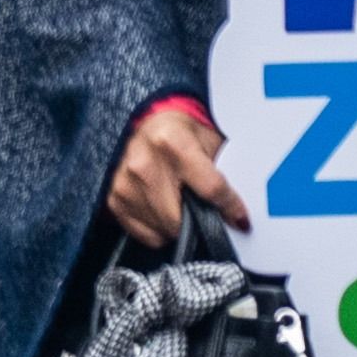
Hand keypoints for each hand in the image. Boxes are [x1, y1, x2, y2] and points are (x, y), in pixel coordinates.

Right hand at [106, 94, 236, 250]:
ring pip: (165, 231)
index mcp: (173, 143)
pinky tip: (160, 208)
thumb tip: (241, 206)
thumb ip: (224, 168)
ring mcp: (125, 185)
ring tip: (179, 203)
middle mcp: (145, 164)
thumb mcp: (206, 138)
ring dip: (178, 225)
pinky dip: (158, 229)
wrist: (139, 120)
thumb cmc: (176, 130)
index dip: (231, 208)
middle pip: (183, 219)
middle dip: (198, 220)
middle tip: (202, 209)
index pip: (212, 189)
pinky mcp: (114, 200)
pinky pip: (147, 235)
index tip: (241, 220)